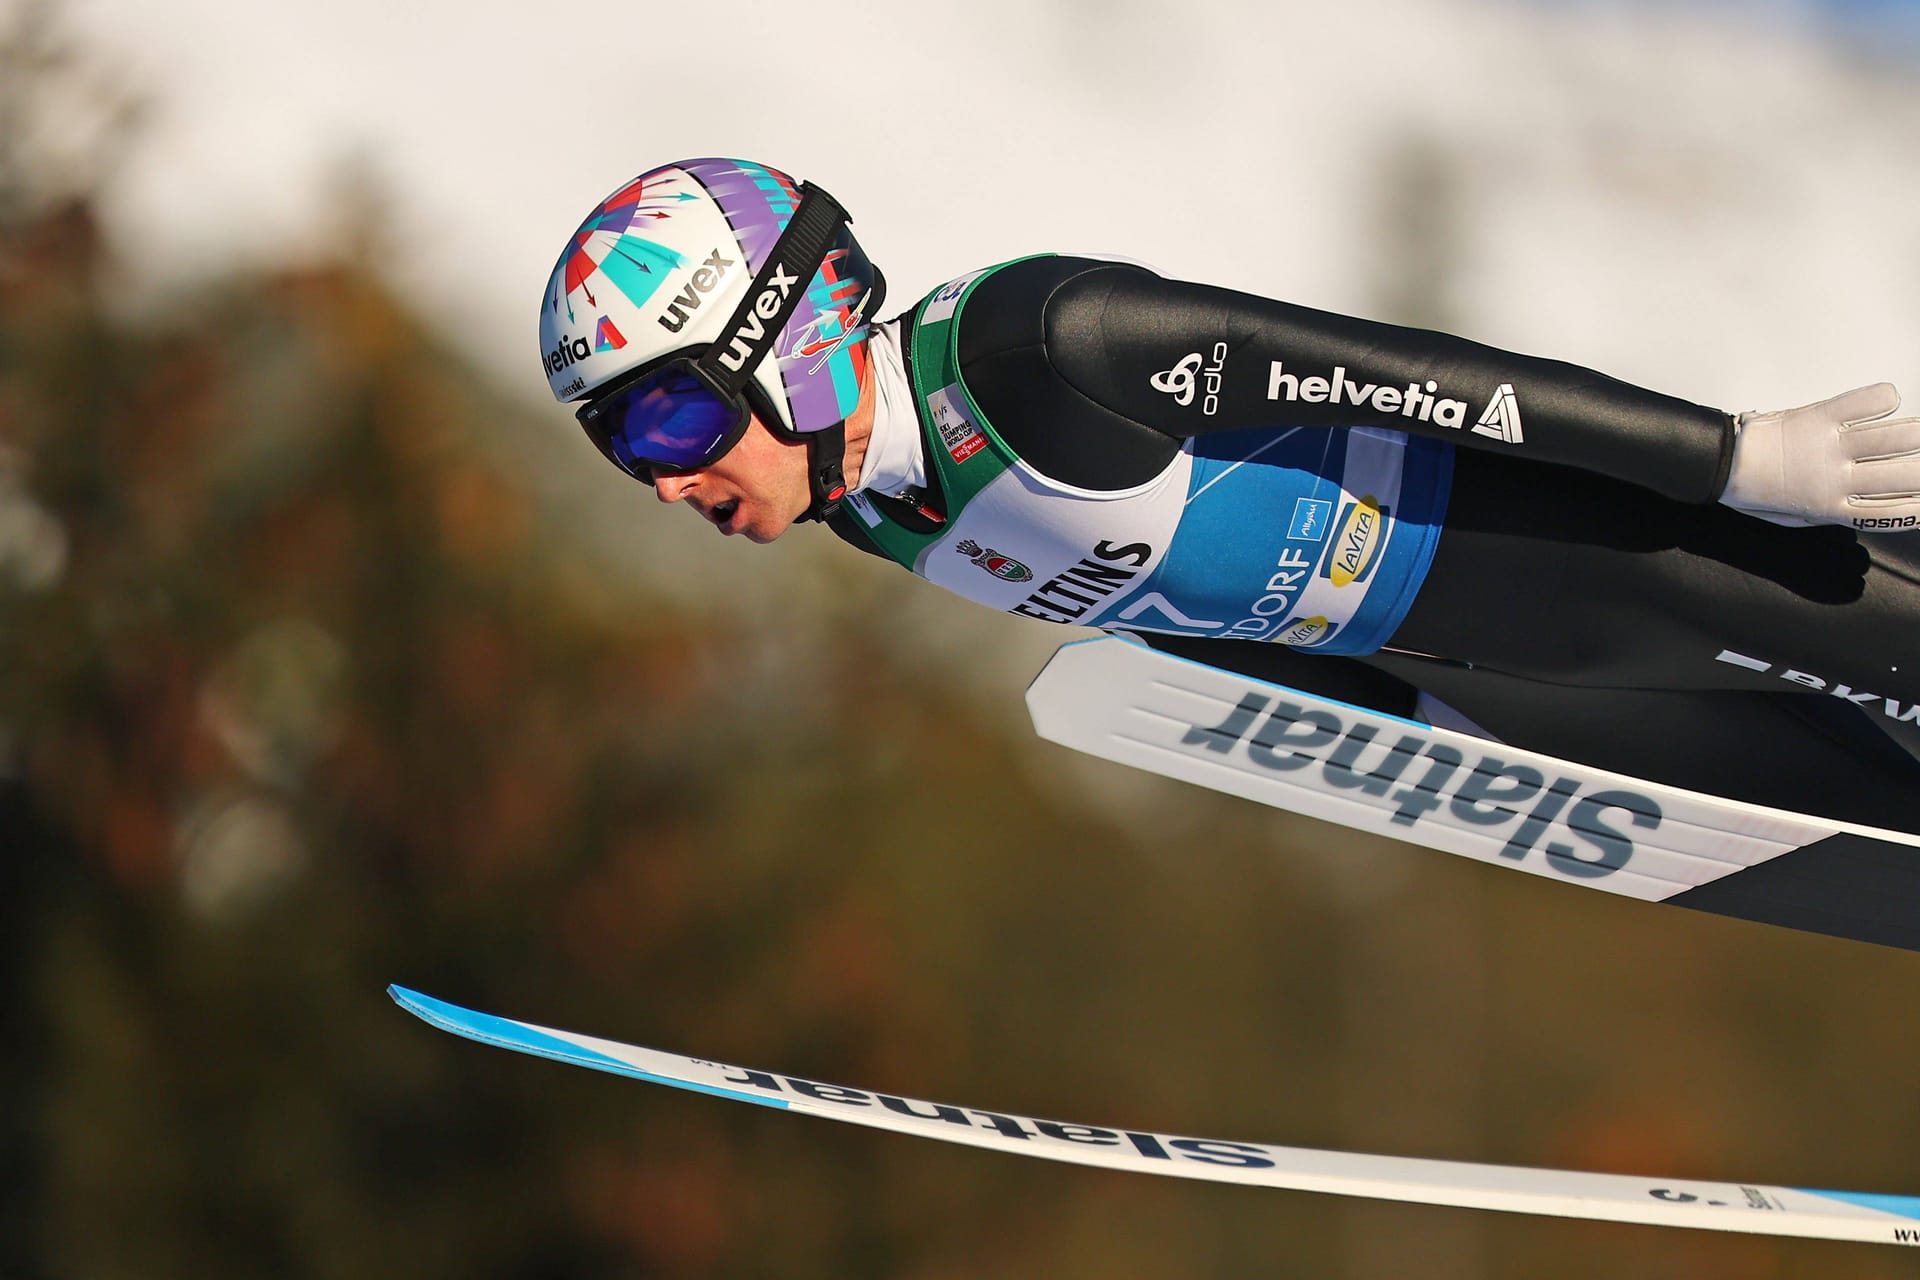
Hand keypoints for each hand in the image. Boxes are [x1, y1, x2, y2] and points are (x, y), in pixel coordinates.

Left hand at [1721, 383, 1919, 530]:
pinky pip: (1862, 403)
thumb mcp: (1799, 515)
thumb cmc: (1759, 490)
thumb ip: (1835, 511)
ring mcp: (1828, 448)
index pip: (1890, 513)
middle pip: (1901, 476)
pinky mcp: (1818, 417)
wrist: (1723, 465)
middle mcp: (1835, 480)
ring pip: (1891, 440)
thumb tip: (1867, 506)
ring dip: (1916, 433)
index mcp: (1830, 508)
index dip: (1917, 508)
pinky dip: (1882, 398)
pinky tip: (1888, 399)